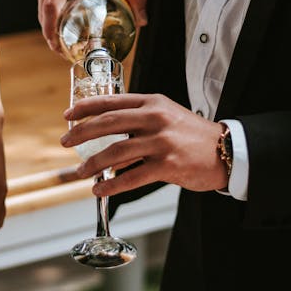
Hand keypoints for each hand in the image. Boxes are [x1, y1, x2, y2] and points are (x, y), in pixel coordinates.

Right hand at [31, 0, 147, 53]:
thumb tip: (143, 22)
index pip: (52, 5)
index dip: (52, 29)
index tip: (57, 46)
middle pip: (44, 11)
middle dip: (51, 34)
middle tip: (64, 52)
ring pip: (40, 7)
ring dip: (48, 25)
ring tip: (61, 42)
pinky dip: (48, 13)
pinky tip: (58, 25)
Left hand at [61, 93, 227, 195]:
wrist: (226, 150)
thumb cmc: (191, 135)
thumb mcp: (165, 115)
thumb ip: (138, 120)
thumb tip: (104, 134)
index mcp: (152, 102)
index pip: (111, 101)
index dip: (85, 107)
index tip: (67, 115)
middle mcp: (155, 118)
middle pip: (107, 123)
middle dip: (80, 133)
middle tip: (64, 142)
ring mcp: (161, 141)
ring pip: (116, 153)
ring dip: (93, 164)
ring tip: (81, 172)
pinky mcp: (167, 164)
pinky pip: (132, 177)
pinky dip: (112, 184)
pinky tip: (100, 189)